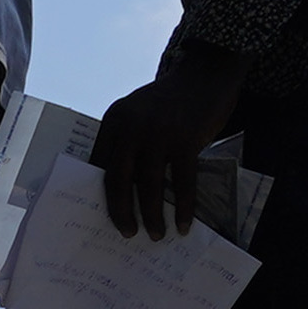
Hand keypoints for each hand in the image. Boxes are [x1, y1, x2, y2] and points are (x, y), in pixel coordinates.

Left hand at [89, 46, 248, 238]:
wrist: (207, 74)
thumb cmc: (172, 101)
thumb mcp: (139, 113)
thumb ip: (128, 141)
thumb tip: (123, 189)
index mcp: (115, 120)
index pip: (100, 165)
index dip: (102, 195)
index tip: (107, 217)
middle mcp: (132, 126)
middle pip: (118, 179)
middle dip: (121, 213)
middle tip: (127, 234)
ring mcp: (159, 133)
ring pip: (149, 185)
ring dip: (152, 216)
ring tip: (157, 235)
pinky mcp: (187, 139)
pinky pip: (183, 182)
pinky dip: (183, 207)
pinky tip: (184, 223)